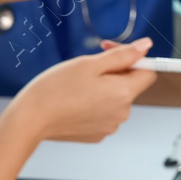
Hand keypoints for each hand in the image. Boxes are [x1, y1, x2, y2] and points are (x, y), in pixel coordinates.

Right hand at [11, 38, 155, 142]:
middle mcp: (122, 113)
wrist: (32, 119)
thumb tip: (146, 45)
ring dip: (103, 87)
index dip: (134, 58)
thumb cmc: (56, 88)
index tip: (112, 51)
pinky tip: (73, 100)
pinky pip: (103, 113)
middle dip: (114, 71)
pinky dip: (93, 103)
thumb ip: (122, 55)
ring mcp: (110, 126)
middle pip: (130, 85)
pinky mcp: (98, 134)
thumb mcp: (89, 63)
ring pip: (115, 99)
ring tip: (76, 85)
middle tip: (87, 65)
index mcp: (124, 93)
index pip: (148, 72)